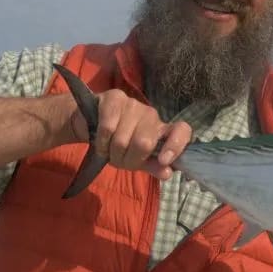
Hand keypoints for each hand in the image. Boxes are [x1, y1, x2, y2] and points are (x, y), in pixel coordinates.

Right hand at [70, 89, 191, 179]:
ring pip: (122, 139)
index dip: (175, 145)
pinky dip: (101, 142)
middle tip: (119, 160)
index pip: (182, 131)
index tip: (164, 160)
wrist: (90, 124)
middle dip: (128, 159)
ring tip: (108, 150)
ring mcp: (134, 104)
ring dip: (111, 153)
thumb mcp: (136, 160)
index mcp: (162, 131)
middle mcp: (152, 115)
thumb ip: (153, 166)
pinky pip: (108, 128)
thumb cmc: (118, 145)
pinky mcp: (115, 98)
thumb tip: (167, 173)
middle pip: (144, 143)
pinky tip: (100, 142)